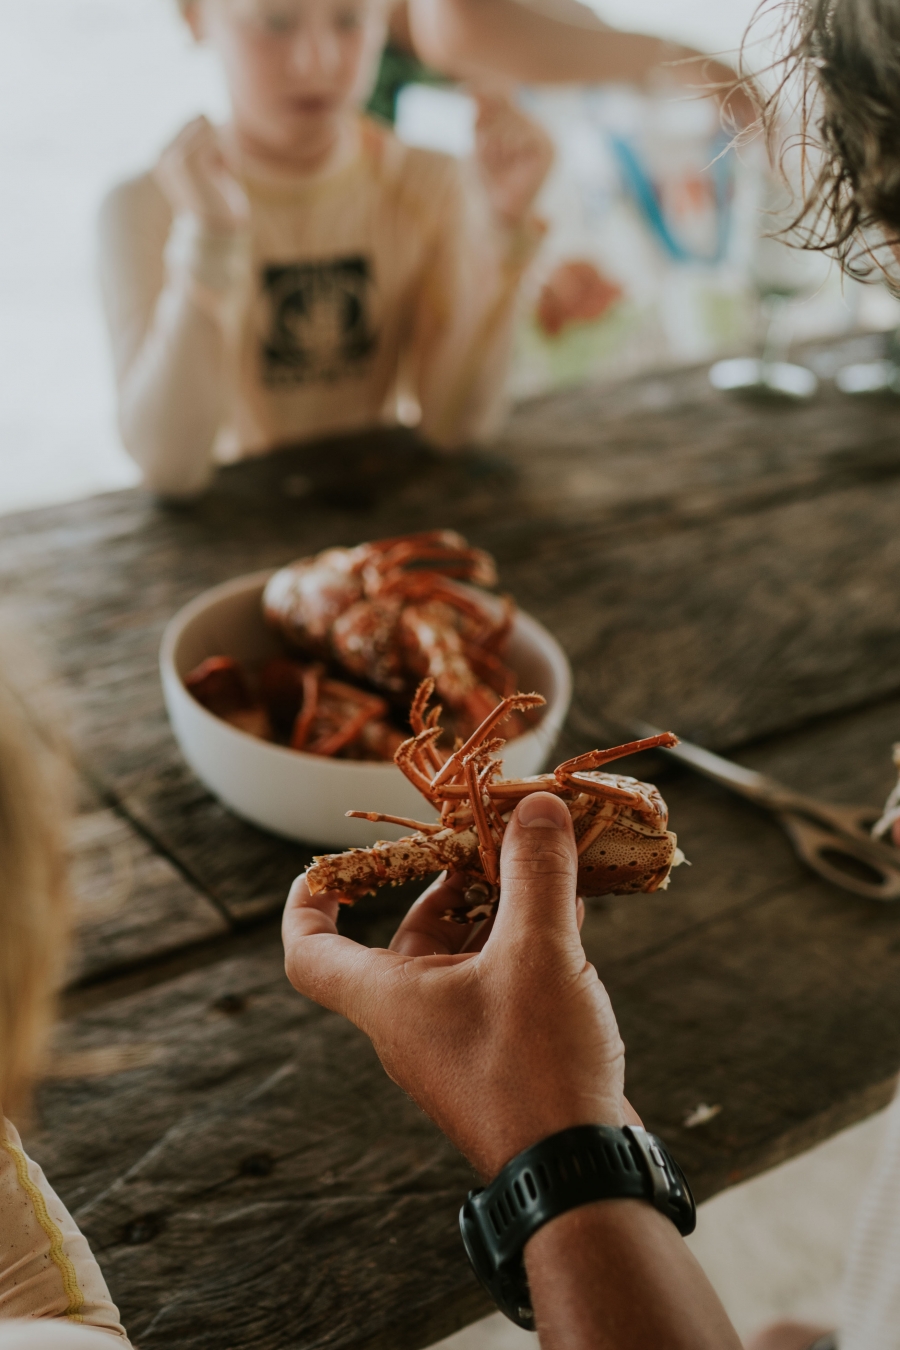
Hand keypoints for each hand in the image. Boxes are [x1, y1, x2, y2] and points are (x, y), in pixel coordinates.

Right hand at [154, 116, 248, 234]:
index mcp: (164, 153)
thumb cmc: (220, 199)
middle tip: (217, 173)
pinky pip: (214, 135)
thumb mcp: (211, 163)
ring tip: (217, 176)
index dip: (214, 142)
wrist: (219, 229)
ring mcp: (169, 156)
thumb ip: (204, 139)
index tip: (214, 170)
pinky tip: (221, 176)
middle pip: (201, 116)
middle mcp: (161, 153)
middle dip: (218, 142)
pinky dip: (225, 154)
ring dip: (222, 148)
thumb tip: (202, 112)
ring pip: (207, 123)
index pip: (197, 118)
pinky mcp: (183, 159)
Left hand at [283, 792, 637, 1179]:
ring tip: (546, 863)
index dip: (308, 901)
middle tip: (492, 837)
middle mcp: (413, 1018)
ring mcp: (460, 1039)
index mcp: (389, 998)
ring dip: (501, 905)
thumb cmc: (537, 1068)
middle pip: (410, 935)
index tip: (325, 864)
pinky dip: (528, 939)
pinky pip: (502, 979)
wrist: (580, 1174)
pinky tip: (573, 910)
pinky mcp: (504, 1053)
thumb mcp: (537, 955)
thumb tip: (537, 808)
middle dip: (449, 879)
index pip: (310, 951)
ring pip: (466, 953)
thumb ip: (536, 874)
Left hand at [473, 90, 553, 231]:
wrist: (497, 213)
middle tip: (488, 159)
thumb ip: (477, 114)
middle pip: (501, 105)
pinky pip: (519, 135)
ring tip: (498, 167)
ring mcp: (544, 135)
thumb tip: (469, 88)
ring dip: (492, 145)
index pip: (498, 94)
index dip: (480, 99)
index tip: (467, 109)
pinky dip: (506, 151)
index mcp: (519, 120)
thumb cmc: (485, 179)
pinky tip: (509, 169)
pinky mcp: (548, 149)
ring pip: (507, 121)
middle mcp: (534, 124)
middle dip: (484, 131)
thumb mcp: (475, 140)